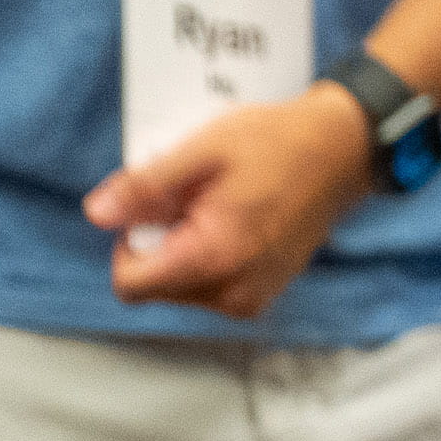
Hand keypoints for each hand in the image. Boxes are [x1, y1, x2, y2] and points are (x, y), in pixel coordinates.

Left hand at [86, 86, 380, 317]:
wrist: (344, 149)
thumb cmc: (279, 143)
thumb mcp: (203, 150)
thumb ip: (145, 186)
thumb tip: (97, 213)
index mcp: (215, 259)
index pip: (130, 285)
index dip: (126, 242)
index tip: (154, 208)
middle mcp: (234, 292)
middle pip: (155, 287)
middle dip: (159, 243)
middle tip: (194, 199)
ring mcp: (253, 298)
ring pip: (182, 288)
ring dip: (184, 250)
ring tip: (219, 206)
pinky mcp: (264, 293)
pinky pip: (212, 287)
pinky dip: (209, 256)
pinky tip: (235, 219)